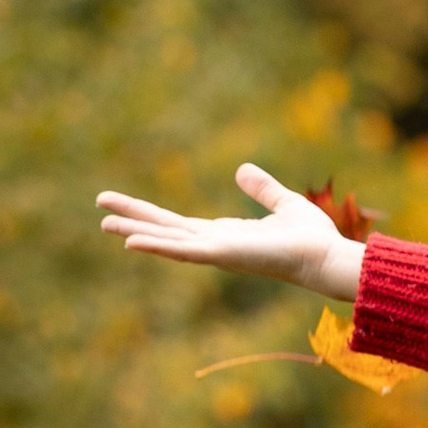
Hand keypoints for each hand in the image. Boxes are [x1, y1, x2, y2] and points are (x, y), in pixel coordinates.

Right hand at [95, 163, 365, 304]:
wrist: (326, 257)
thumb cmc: (311, 238)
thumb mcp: (282, 203)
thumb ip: (262, 188)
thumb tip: (241, 169)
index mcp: (225, 234)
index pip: (179, 223)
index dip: (151, 216)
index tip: (125, 207)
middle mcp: (215, 245)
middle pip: (165, 229)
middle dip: (134, 219)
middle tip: (101, 209)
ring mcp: (216, 252)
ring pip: (167, 240)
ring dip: (136, 231)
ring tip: (104, 222)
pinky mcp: (222, 255)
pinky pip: (183, 250)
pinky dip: (157, 246)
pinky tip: (132, 242)